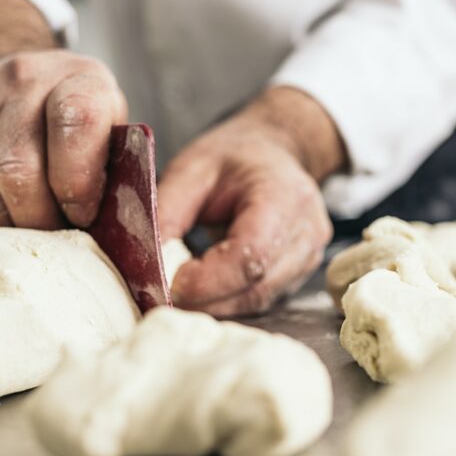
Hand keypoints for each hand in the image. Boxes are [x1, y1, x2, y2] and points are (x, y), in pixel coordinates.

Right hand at [0, 50, 126, 226]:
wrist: (18, 75)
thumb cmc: (76, 120)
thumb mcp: (111, 131)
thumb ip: (116, 174)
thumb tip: (119, 236)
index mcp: (79, 79)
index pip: (76, 123)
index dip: (78, 182)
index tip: (82, 214)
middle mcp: (24, 79)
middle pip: (18, 167)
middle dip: (39, 218)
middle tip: (54, 232)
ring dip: (7, 222)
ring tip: (29, 225)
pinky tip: (2, 207)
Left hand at [158, 87, 346, 315]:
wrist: (274, 151)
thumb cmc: (235, 156)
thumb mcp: (191, 170)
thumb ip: (167, 215)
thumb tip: (146, 266)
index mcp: (285, 197)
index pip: (251, 255)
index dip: (207, 280)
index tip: (168, 282)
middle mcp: (307, 232)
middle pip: (256, 287)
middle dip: (204, 298)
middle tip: (161, 294)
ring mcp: (309, 257)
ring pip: (257, 301)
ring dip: (213, 304)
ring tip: (178, 289)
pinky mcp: (300, 274)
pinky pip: (260, 299)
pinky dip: (227, 300)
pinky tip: (203, 287)